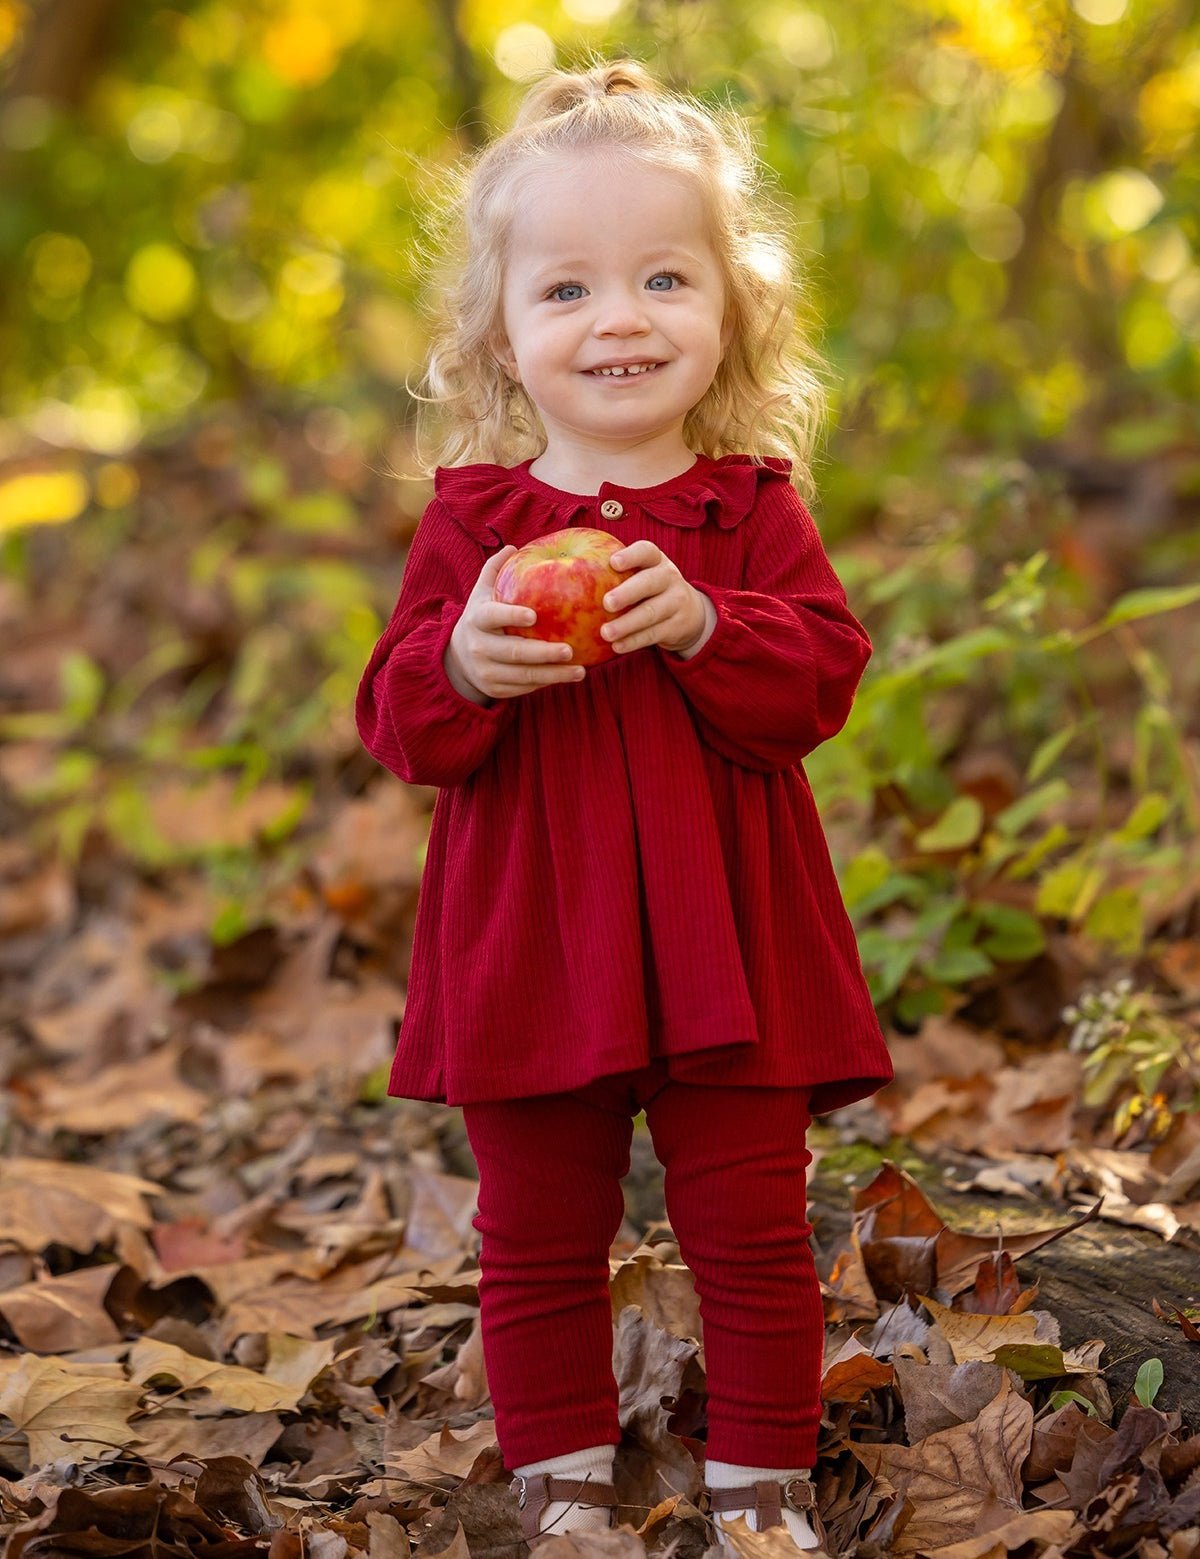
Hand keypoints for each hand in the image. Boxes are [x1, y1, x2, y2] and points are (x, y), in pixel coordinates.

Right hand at [445, 546, 587, 703]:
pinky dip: (546, 683)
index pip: (493, 616)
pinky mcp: (495, 690)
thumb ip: (495, 570)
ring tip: (580, 670)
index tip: (535, 616)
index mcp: (477, 619)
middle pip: (514, 652)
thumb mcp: (481, 594)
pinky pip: (524, 689)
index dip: (512, 616)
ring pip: (523, 676)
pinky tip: (568, 676)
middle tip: (570, 649)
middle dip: (543, 653)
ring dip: (553, 674)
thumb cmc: (481, 618)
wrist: (457, 659)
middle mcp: (479, 647)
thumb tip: (513, 547)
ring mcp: (486, 671)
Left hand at [602, 540, 714, 656]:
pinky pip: (654, 634)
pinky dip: (634, 641)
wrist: (689, 613)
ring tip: (605, 633)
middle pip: (650, 582)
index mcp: (656, 560)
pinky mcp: (677, 626)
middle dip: (628, 592)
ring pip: (651, 612)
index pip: (646, 551)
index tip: (613, 563)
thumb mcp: (641, 573)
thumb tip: (562, 564)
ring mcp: (676, 602)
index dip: (631, 555)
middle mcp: (669, 577)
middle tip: (606, 603)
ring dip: (627, 624)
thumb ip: (614, 571)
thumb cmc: (648, 588)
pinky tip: (617, 647)